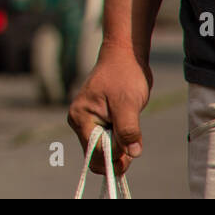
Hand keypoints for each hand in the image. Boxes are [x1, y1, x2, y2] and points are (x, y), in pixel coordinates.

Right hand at [68, 40, 151, 176]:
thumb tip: (132, 153)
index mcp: (80, 117)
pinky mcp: (98, 121)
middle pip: (96, 154)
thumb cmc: (123, 75)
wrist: (124, 57)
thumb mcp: (128, 103)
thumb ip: (128, 129)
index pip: (95, 151)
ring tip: (134, 137)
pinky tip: (130, 134)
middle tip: (135, 146)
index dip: (115, 155)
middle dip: (116, 156)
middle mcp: (79, 121)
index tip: (132, 148)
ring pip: (102, 150)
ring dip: (120, 150)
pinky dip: (120, 143)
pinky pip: (107, 142)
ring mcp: (88, 121)